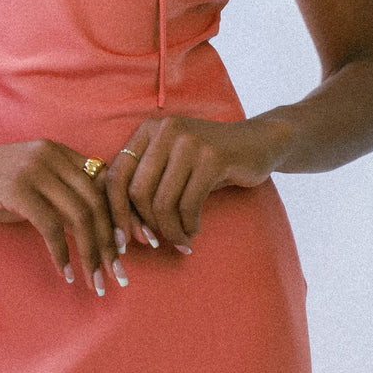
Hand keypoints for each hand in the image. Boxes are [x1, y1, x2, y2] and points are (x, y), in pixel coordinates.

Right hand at [0, 138, 124, 294]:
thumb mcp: (30, 182)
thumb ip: (59, 195)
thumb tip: (93, 227)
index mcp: (60, 152)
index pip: (104, 183)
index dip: (121, 216)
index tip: (131, 246)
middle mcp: (52, 155)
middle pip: (97, 202)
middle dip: (111, 242)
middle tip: (118, 273)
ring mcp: (35, 170)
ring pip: (79, 215)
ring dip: (91, 253)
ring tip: (95, 279)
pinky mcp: (17, 188)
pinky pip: (51, 226)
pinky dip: (62, 252)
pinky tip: (65, 272)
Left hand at [104, 116, 281, 250]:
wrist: (256, 143)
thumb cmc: (207, 162)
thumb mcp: (172, 164)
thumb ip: (146, 184)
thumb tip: (121, 231)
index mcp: (148, 130)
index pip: (117, 175)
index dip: (117, 212)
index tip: (124, 239)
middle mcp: (166, 130)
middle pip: (138, 191)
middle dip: (146, 225)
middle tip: (156, 242)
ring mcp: (190, 142)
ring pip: (164, 202)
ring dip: (170, 230)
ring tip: (179, 240)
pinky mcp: (213, 158)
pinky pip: (189, 204)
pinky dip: (189, 225)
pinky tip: (194, 231)